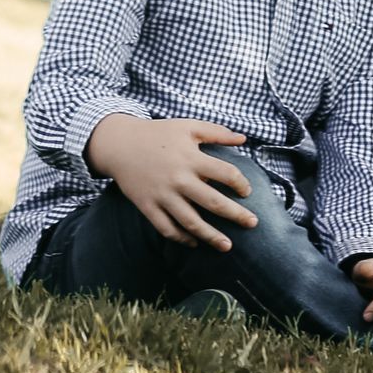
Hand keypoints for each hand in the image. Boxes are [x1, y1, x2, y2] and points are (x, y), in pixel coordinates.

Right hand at [87, 115, 255, 246]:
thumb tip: (243, 139)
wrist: (120, 144)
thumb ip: (217, 132)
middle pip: (213, 203)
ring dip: (211, 236)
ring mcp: (162, 195)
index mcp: (191, 158)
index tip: (246, 192)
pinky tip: (194, 243)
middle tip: (252, 224)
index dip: (241, 184)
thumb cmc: (158, 133)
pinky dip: (181, 238)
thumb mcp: (188, 126)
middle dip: (236, 215)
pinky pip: (166, 228)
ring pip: (191, 222)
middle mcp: (179, 179)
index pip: (226, 174)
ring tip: (227, 246)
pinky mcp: (147, 206)